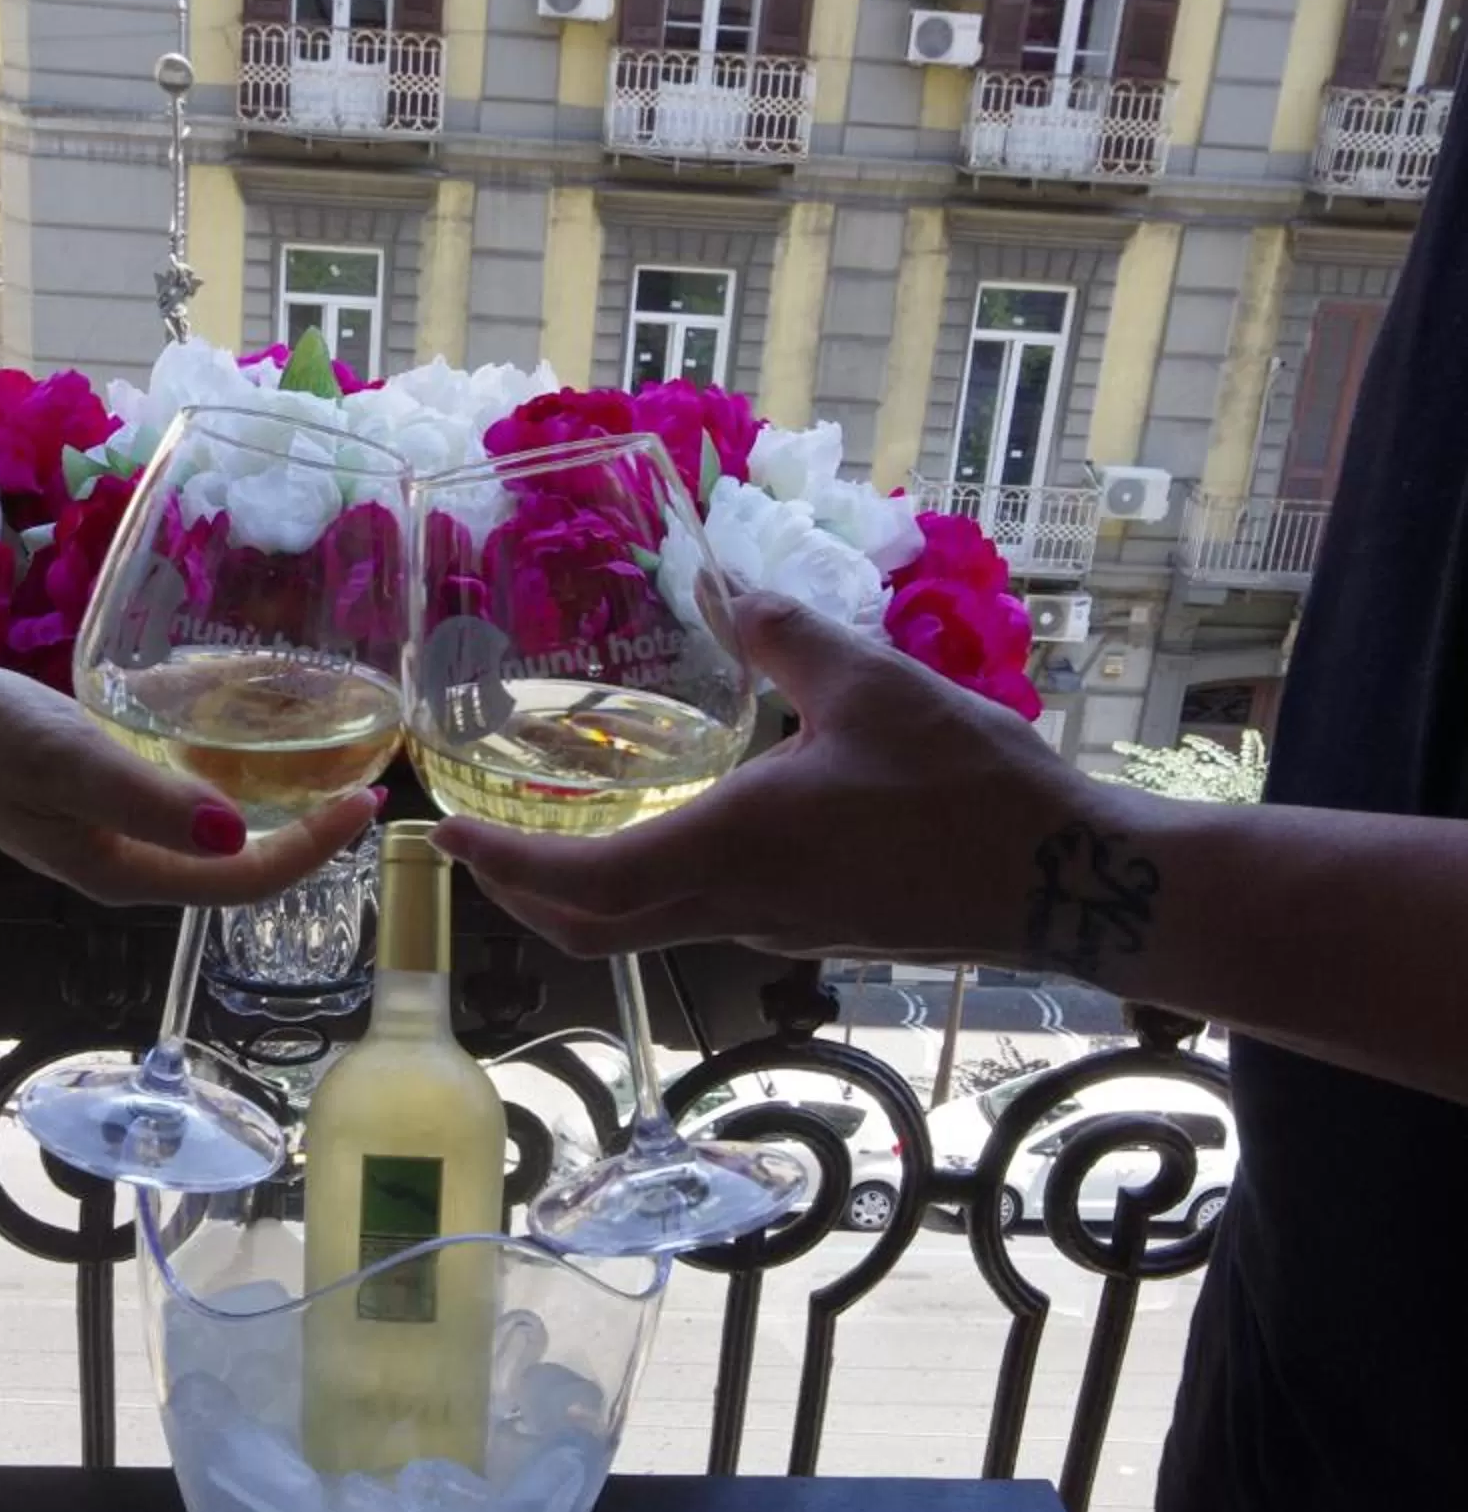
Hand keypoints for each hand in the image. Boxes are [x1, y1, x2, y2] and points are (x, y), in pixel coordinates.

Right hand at [0, 664, 377, 906]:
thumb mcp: (66, 760)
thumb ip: (145, 799)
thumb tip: (235, 834)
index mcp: (131, 874)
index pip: (248, 880)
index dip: (316, 847)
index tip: (367, 801)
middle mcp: (133, 871)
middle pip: (244, 870)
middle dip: (310, 834)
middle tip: (364, 778)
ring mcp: (116, 845)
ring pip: (218, 843)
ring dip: (276, 812)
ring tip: (326, 761)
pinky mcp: (103, 812)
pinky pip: (186, 815)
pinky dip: (229, 788)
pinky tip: (245, 742)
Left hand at [434, 595, 1093, 967]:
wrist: (1068, 884)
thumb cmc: (973, 786)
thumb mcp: (872, 683)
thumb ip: (784, 631)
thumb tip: (721, 580)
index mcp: (734, 847)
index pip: (582, 884)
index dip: (502, 866)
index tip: (444, 833)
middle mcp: (738, 904)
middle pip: (592, 929)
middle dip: (518, 894)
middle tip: (472, 843)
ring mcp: (774, 928)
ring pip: (643, 931)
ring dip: (578, 895)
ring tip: (541, 834)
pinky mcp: (811, 929)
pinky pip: (697, 917)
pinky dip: (644, 887)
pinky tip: (660, 831)